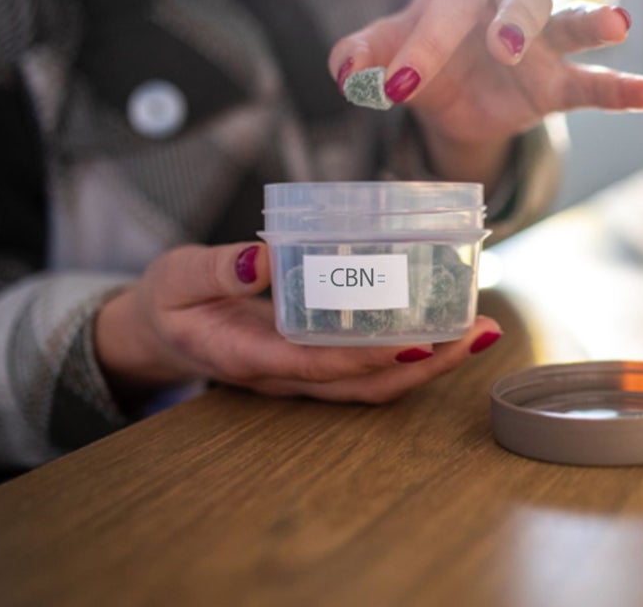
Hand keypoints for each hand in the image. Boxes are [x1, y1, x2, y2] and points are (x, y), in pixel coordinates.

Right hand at [94, 242, 500, 408]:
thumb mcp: (176, 278)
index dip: (371, 358)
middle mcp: (287, 374)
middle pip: (366, 385)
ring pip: (376, 383)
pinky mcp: (318, 360)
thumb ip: (215, 270)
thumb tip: (262, 257)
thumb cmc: (172, 302)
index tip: (419, 343)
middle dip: (427, 366)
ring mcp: (306, 373)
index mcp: (250, 355)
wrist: (162, 332)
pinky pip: (371, 366)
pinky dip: (414, 351)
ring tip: (480, 331)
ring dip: (433, 363)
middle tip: (478, 333)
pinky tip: (447, 325)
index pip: (319, 365)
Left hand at [327, 0, 642, 186]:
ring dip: (592, 23)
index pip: (450, 0)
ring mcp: (542, 40)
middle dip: (514, 20)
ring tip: (618, 23)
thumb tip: (345, 72)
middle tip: (503, 48)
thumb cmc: (418, 56)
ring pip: (568, 22)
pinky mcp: (558, 82)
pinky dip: (628, 88)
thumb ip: (362, 53)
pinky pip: (596, 83)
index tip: (395, 86)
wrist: (450, 97)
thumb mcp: (383, 53)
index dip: (423, 40)